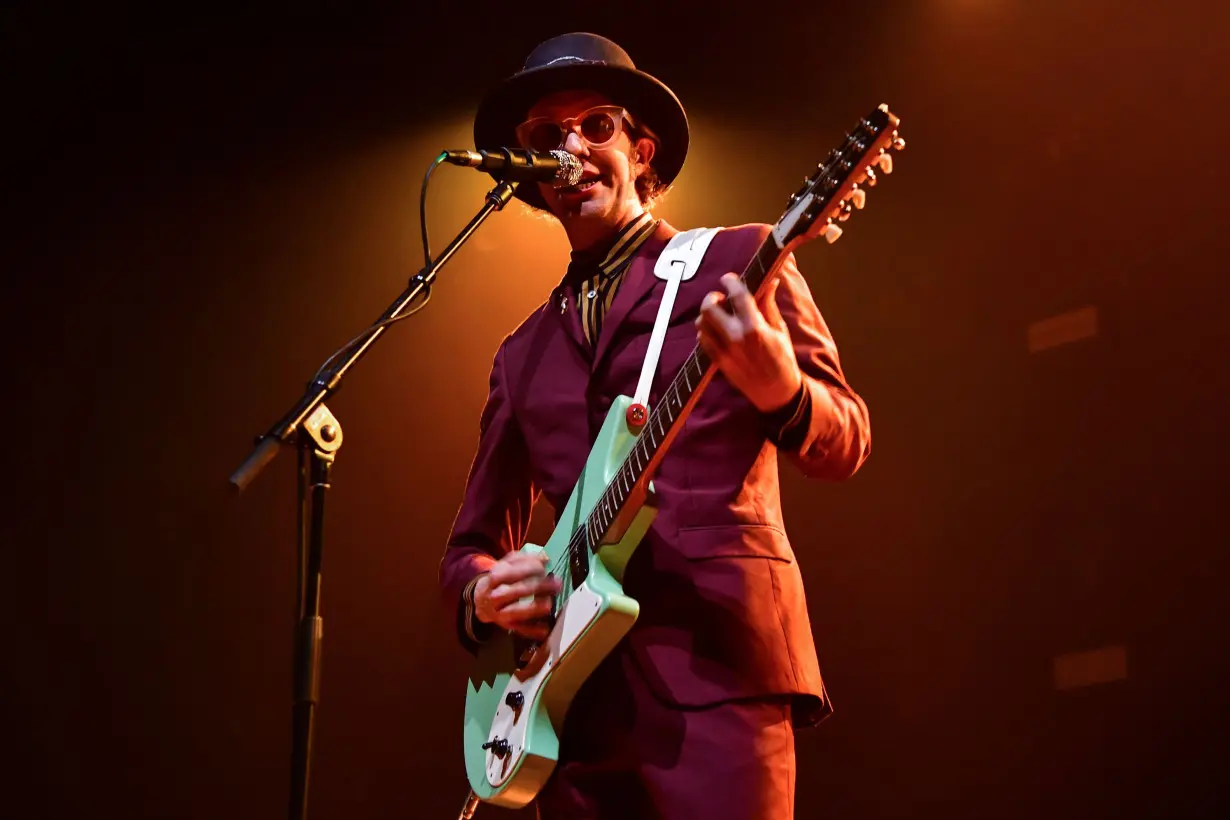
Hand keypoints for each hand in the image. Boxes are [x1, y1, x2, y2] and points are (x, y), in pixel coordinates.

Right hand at [473, 551, 562, 639]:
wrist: (481, 600)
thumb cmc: (501, 579)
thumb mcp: (508, 564)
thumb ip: (525, 559)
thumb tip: (545, 558)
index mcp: (495, 578)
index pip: (511, 572)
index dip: (530, 569)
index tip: (545, 567)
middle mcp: (495, 596)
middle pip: (516, 591)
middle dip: (538, 587)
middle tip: (556, 584)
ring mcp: (500, 613)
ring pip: (515, 612)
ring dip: (533, 608)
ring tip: (549, 604)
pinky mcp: (507, 626)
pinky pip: (520, 630)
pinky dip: (533, 631)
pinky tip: (545, 629)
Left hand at [696, 273, 801, 412]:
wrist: (776, 392)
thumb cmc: (783, 360)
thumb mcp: (780, 330)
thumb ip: (769, 305)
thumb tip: (770, 281)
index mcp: (754, 327)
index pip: (736, 295)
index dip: (730, 282)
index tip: (729, 278)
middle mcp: (735, 337)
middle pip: (709, 307)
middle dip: (713, 297)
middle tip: (721, 298)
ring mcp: (723, 351)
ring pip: (701, 323)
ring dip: (708, 315)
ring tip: (719, 315)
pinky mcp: (718, 362)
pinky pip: (702, 340)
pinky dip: (706, 331)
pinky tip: (717, 331)